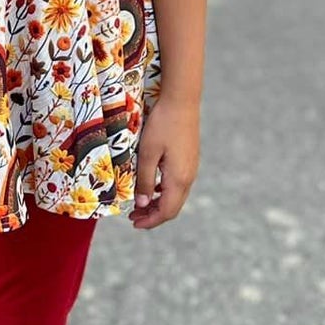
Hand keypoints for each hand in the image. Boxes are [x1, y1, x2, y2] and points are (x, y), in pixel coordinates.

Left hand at [131, 96, 199, 228]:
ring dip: (158, 203)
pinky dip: (164, 191)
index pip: (166, 211)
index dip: (150, 221)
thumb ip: (144, 180)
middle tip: (133, 216)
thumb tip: (141, 204)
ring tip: (140, 204)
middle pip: (172, 207)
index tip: (134, 223)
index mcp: (178, 179)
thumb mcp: (147, 153)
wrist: (182, 101)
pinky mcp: (189, 159)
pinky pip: (178, 184)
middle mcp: (188, 177)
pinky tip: (151, 186)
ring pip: (176, 196)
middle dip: (153, 215)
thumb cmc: (162, 125)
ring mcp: (191, 168)